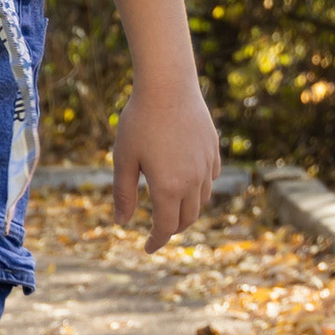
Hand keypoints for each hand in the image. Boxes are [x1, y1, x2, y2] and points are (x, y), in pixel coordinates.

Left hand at [114, 77, 220, 249]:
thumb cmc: (139, 121)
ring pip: (201, 200)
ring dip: (187, 210)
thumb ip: (123, 193)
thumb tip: (121, 222)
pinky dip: (198, 188)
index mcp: (168, 188)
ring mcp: (207, 166)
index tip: (147, 248)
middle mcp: (193, 182)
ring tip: (170, 208)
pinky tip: (186, 182)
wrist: (168, 87)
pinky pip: (210, 179)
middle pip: (187, 219)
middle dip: (172, 229)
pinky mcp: (213, 151)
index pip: (166, 227)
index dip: (157, 240)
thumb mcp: (123, 159)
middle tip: (157, 231)